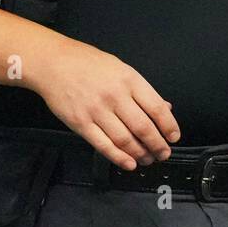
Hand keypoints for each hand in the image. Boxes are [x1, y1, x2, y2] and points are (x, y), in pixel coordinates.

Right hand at [30, 37, 180, 169]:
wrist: (54, 63)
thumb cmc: (88, 63)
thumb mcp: (120, 68)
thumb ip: (142, 90)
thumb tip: (164, 108)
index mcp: (129, 80)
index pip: (156, 108)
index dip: (168, 126)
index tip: (174, 137)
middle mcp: (115, 96)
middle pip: (143, 128)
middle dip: (157, 145)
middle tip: (163, 153)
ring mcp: (97, 111)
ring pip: (125, 140)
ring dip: (140, 154)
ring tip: (147, 159)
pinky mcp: (81, 124)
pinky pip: (103, 145)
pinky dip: (119, 158)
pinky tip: (129, 163)